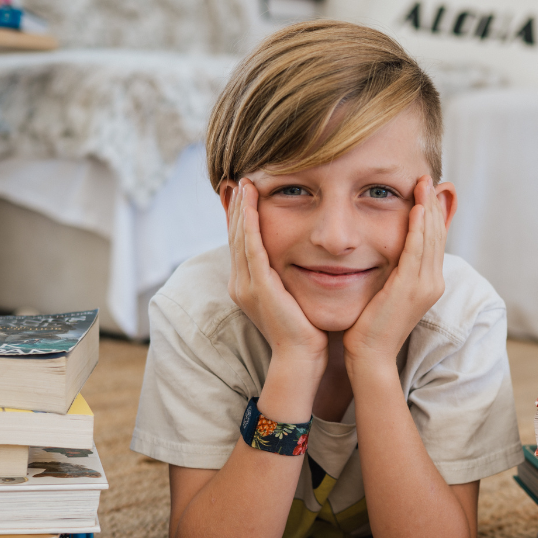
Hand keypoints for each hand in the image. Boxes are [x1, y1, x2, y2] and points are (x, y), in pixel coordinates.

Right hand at [227, 179, 328, 368]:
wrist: (300, 359)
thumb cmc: (303, 332)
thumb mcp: (291, 298)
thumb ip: (287, 279)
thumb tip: (299, 261)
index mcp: (246, 286)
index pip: (240, 244)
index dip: (240, 217)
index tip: (245, 193)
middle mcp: (240, 283)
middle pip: (234, 236)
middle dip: (236, 207)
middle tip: (239, 178)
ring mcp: (246, 284)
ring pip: (239, 236)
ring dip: (240, 207)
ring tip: (244, 182)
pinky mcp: (259, 285)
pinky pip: (251, 246)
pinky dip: (249, 222)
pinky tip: (251, 202)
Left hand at [343, 175, 447, 374]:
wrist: (370, 357)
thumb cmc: (370, 327)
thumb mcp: (386, 293)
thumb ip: (391, 271)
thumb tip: (385, 252)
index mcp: (428, 283)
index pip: (434, 241)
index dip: (433, 214)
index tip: (427, 190)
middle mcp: (432, 282)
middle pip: (437, 235)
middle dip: (434, 204)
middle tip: (429, 176)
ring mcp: (425, 286)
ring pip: (430, 238)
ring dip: (428, 207)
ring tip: (424, 182)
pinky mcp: (410, 287)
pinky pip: (416, 249)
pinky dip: (418, 227)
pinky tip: (416, 207)